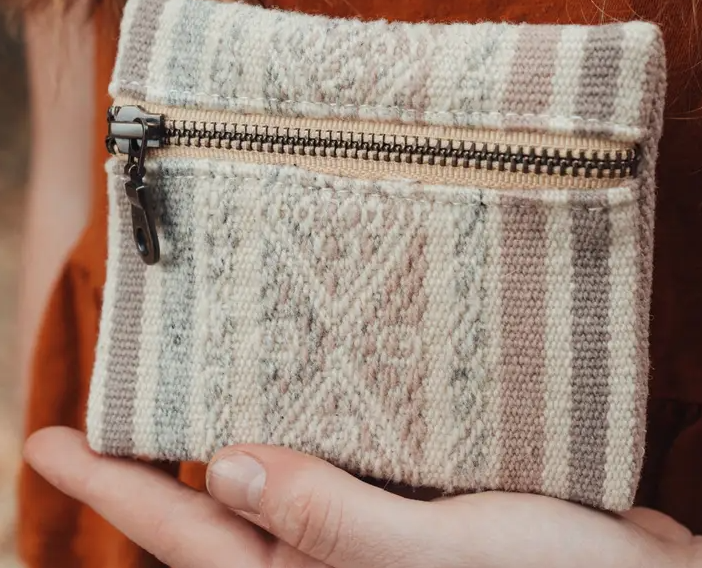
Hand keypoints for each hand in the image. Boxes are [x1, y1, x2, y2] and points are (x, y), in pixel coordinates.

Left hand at [25, 427, 701, 567]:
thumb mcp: (444, 559)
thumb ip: (332, 522)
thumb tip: (226, 465)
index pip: (189, 535)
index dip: (112, 491)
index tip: (47, 439)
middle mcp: (328, 555)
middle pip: (219, 504)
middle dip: (158, 454)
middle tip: (114, 389)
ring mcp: (366, 523)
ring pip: (278, 467)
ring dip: (235, 420)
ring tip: (192, 363)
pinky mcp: (405, 492)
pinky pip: (339, 448)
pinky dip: (311, 411)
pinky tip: (300, 368)